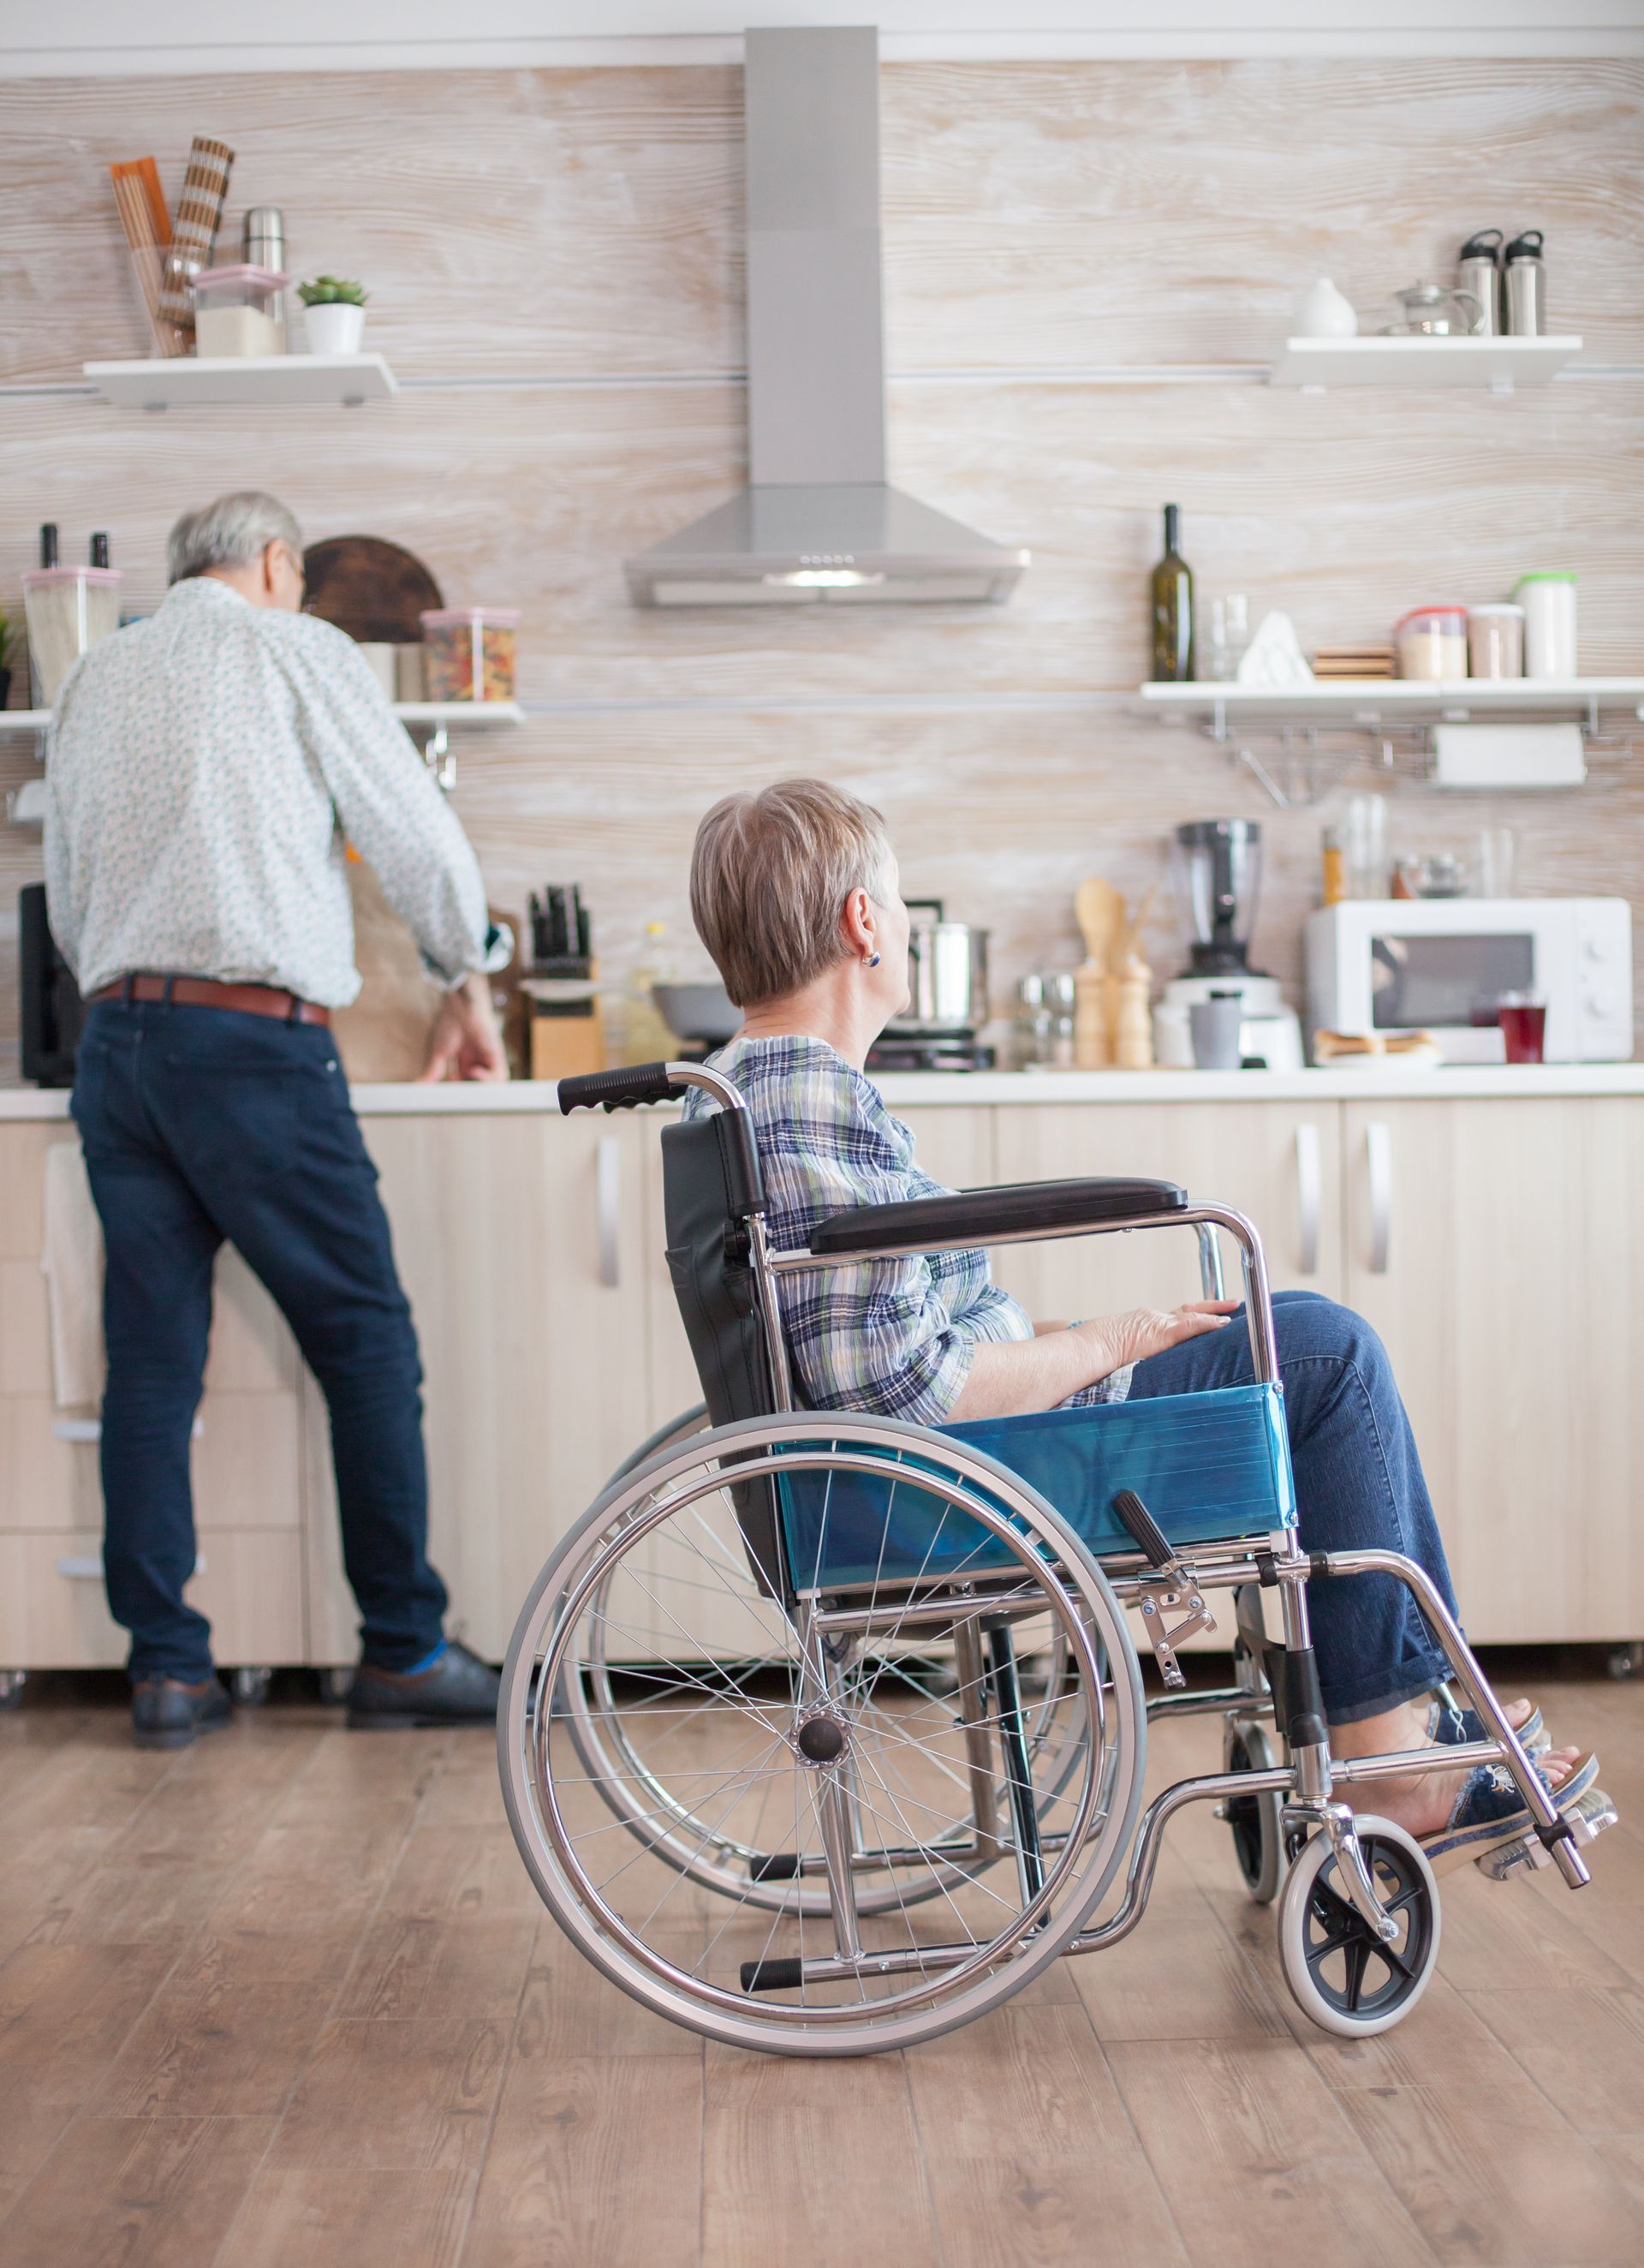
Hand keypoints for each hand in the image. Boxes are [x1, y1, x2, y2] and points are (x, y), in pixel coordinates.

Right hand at [417, 975, 507, 1082]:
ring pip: (493, 1084)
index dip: (459, 1089)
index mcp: (466, 1060)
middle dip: (469, 1091)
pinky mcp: (496, 1054)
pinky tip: (473, 1071)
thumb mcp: (439, 1053)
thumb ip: (433, 1070)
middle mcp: (479, 1061)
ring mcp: (489, 1059)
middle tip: (457, 1090)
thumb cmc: (449, 1025)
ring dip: (480, 1088)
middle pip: (480, 1086)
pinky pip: (499, 1074)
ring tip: (466, 1084)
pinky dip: (488, 1079)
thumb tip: (420, 1085)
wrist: (460, 1009)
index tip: (449, 1086)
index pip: (466, 1082)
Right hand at [1076, 1300, 1237, 1372]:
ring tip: (1234, 1312)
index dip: (1191, 1316)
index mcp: (1143, 1325)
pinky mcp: (1162, 1333)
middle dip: (1210, 1307)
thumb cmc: (1094, 1355)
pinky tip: (1224, 1324)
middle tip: (1231, 1304)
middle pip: (1187, 1311)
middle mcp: (1152, 1320)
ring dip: (1215, 1315)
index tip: (1204, 1315)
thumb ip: (1130, 1357)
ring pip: (1193, 1317)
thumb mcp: (1116, 1353)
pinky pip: (1191, 1326)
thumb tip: (1132, 1373)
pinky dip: (1209, 1323)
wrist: (1088, 1348)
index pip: (1172, 1318)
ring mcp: (1158, 1325)